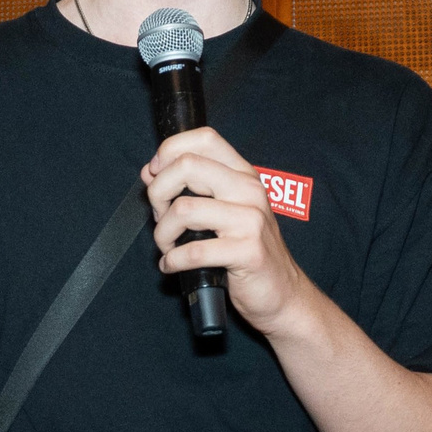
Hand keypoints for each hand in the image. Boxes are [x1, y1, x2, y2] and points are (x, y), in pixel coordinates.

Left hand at [141, 127, 313, 334]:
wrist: (281, 292)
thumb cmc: (247, 251)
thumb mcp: (222, 211)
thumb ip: (189, 188)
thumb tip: (150, 171)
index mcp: (243, 175)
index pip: (204, 139)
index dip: (169, 150)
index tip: (155, 174)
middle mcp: (249, 191)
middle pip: (186, 166)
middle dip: (158, 193)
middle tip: (160, 216)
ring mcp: (250, 220)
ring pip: (182, 209)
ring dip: (162, 233)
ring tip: (168, 246)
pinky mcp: (247, 251)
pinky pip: (192, 251)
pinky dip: (172, 261)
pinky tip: (172, 265)